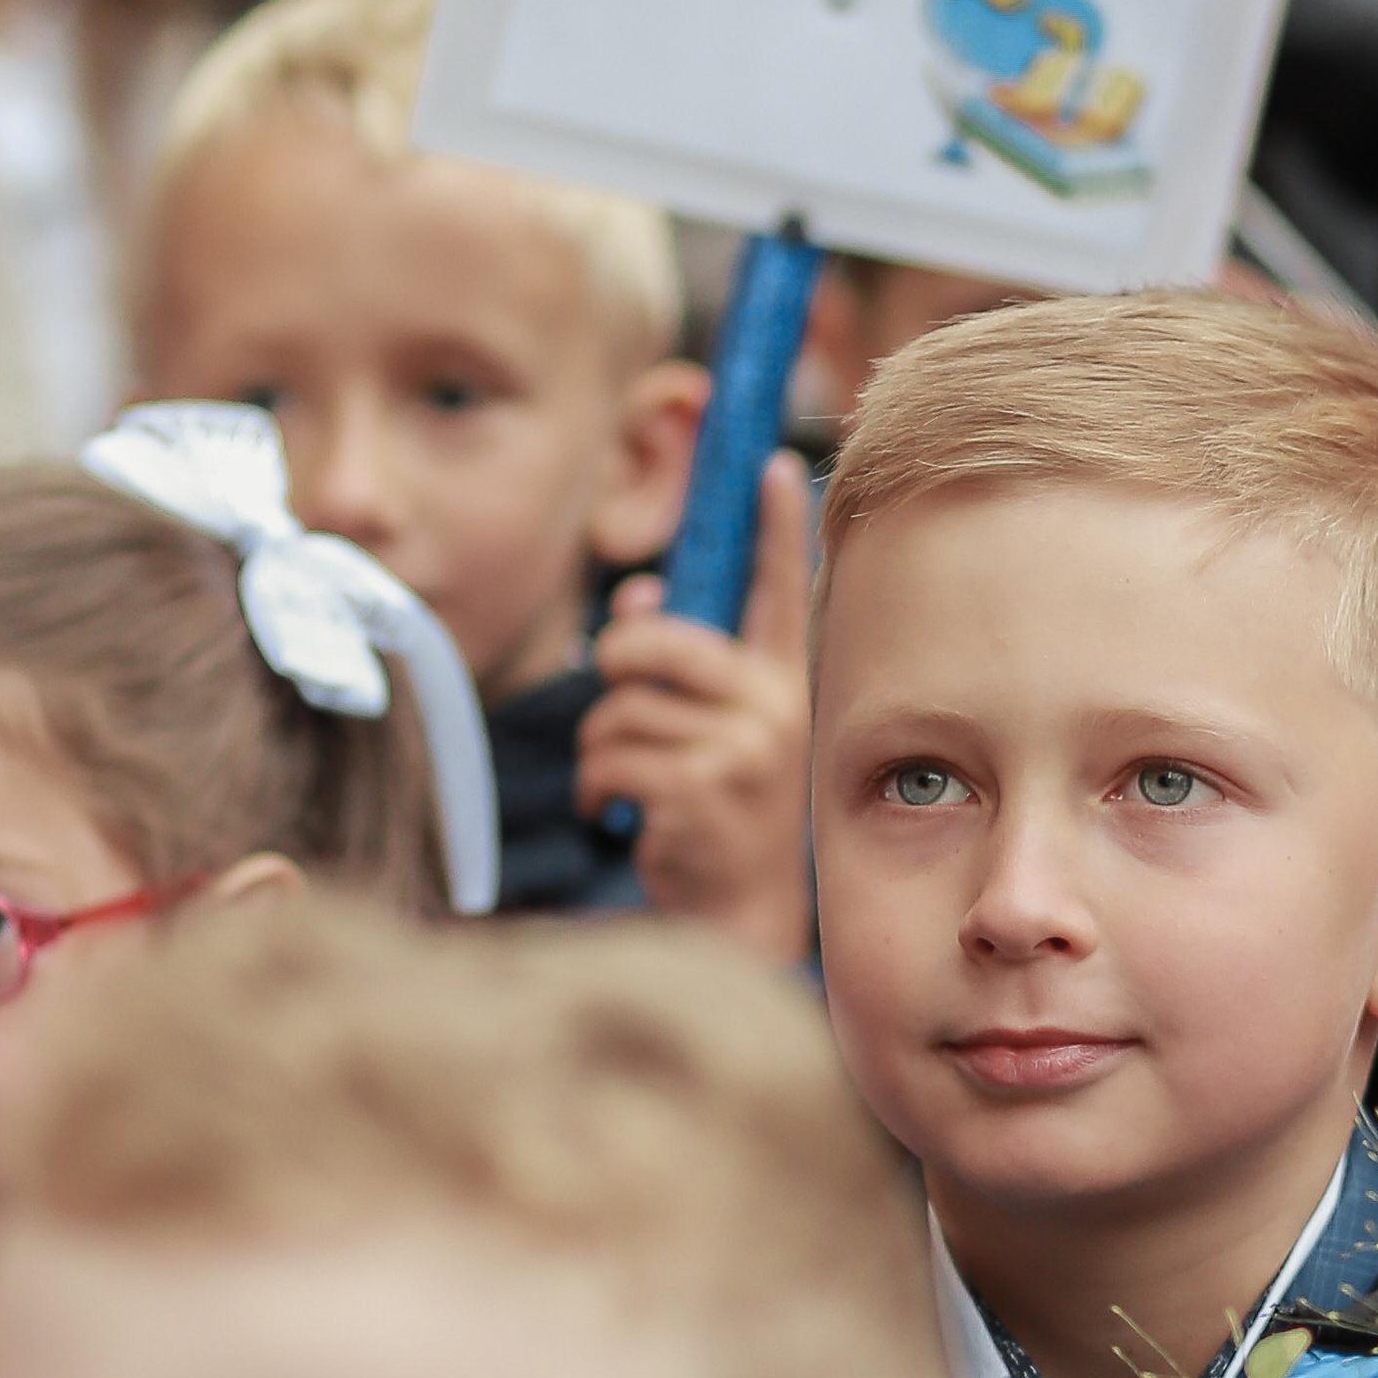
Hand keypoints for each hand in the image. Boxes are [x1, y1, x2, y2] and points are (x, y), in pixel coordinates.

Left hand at [577, 452, 814, 964]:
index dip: (775, 525)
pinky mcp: (699, 790)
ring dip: (600, 748)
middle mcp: (771, 707)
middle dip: (614, 667)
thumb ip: (682, 664)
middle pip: (653, 641)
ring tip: (626, 781)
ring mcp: (740, 749)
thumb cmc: (721, 811)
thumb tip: (639, 592)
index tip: (770, 462)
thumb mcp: (717, 732)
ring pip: (617, 708)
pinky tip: (617, 812)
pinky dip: (595, 787)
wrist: (739, 914)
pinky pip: (608, 758)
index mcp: (782, 683)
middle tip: (618, 698)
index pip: (781, 591)